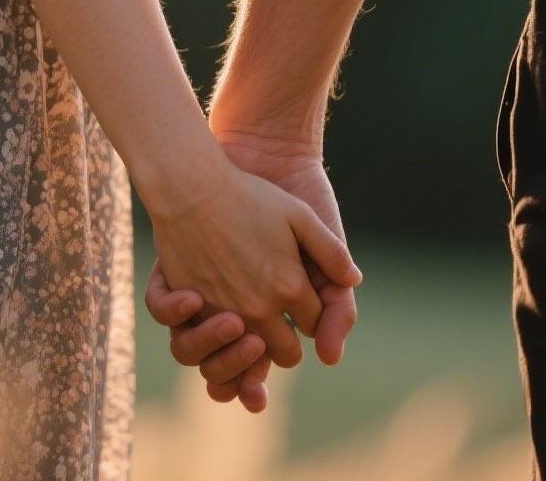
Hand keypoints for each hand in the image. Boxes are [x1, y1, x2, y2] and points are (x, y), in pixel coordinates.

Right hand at [146, 150, 360, 374]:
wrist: (192, 189)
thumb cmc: (249, 197)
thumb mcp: (300, 216)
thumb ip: (332, 251)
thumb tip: (354, 280)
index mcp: (291, 287)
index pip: (316, 325)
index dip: (313, 316)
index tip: (303, 303)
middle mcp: (260, 308)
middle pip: (288, 353)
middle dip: (290, 340)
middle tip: (283, 320)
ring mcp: (225, 313)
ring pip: (254, 356)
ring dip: (259, 346)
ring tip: (257, 324)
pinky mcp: (195, 312)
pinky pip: (219, 343)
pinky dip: (225, 337)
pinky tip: (226, 315)